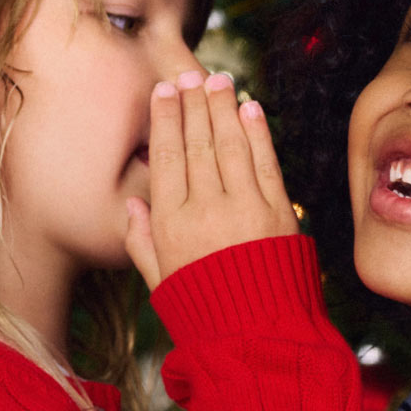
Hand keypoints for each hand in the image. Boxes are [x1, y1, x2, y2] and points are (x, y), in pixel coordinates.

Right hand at [124, 70, 298, 290]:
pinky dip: (258, 131)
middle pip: (197, 142)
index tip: (165, 91)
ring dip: (224, 107)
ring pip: (230, 144)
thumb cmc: (201, 312)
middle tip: (192, 74)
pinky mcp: (278, 212)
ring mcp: (245, 207)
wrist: (254, 337)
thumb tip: (133, 204)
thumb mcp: (159, 282)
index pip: (166, 156)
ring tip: (219, 79)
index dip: (166, 118)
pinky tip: (250, 108)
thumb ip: (141, 242)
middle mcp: (205, 208)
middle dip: (194, 103)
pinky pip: (265, 162)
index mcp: (171, 223)